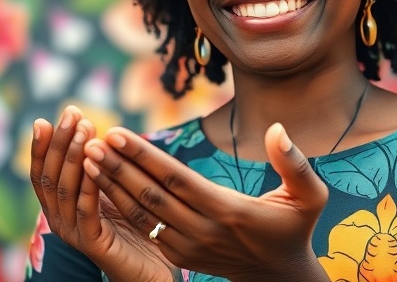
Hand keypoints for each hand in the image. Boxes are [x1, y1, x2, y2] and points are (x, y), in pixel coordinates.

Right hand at [29, 105, 176, 281]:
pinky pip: (86, 210)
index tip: (43, 120)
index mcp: (60, 207)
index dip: (40, 147)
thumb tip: (91, 131)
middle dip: (59, 142)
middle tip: (72, 113)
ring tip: (85, 128)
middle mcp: (59, 220)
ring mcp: (73, 233)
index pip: (41, 174)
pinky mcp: (93, 244)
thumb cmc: (132, 227)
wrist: (149, 271)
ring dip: (73, 155)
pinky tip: (93, 162)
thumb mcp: (110, 191)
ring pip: (65, 190)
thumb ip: (97, 169)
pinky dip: (88, 183)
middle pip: (49, 177)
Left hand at [82, 123, 331, 280]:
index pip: (176, 179)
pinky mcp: (178, 254)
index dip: (143, 156)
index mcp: (227, 210)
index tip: (117, 132)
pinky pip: (144, 226)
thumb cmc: (294, 228)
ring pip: (141, 212)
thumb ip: (295, 163)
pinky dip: (120, 204)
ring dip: (111, 184)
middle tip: (90, 139)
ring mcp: (187, 245)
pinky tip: (102, 182)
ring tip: (87, 157)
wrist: (278, 276)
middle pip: (150, 194)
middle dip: (117, 166)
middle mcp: (202, 229)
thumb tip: (279, 129)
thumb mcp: (309, 197)